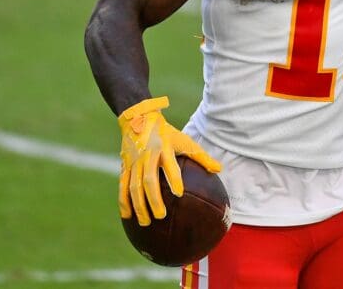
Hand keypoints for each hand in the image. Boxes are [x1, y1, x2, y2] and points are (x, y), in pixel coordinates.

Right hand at [117, 96, 221, 225]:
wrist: (138, 119)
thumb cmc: (167, 133)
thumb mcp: (184, 141)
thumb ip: (201, 157)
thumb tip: (219, 170)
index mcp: (164, 149)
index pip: (170, 166)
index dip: (174, 178)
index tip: (179, 193)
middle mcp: (147, 157)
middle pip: (149, 180)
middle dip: (154, 199)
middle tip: (161, 216)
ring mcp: (134, 163)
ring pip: (134, 186)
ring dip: (138, 205)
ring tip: (145, 222)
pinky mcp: (124, 167)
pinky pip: (123, 186)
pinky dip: (124, 201)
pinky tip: (127, 216)